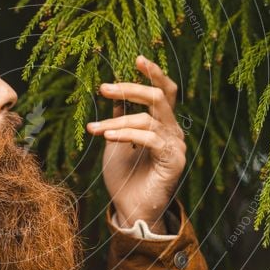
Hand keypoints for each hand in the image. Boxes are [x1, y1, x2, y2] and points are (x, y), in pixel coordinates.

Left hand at [86, 55, 186, 233]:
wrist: (130, 210)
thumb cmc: (123, 178)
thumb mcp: (116, 142)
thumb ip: (119, 119)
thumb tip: (115, 96)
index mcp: (161, 124)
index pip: (164, 92)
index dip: (154, 73)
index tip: (137, 58)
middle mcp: (172, 132)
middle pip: (159, 98)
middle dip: (130, 89)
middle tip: (104, 88)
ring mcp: (176, 146)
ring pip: (148, 119)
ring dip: (117, 121)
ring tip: (94, 129)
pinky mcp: (174, 161)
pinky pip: (150, 139)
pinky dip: (126, 134)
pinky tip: (107, 136)